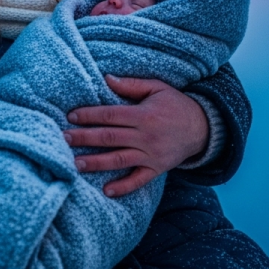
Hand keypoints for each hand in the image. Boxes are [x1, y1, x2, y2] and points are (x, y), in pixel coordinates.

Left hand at [63, 75, 208, 196]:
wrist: (204, 128)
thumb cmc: (175, 104)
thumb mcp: (157, 88)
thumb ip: (131, 85)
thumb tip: (106, 78)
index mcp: (143, 115)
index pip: (110, 115)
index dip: (89, 115)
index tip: (71, 116)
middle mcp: (146, 137)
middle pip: (110, 138)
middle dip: (85, 139)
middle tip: (63, 139)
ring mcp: (151, 155)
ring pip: (119, 160)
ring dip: (97, 163)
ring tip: (76, 165)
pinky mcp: (157, 169)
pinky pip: (139, 180)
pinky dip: (123, 187)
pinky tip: (106, 191)